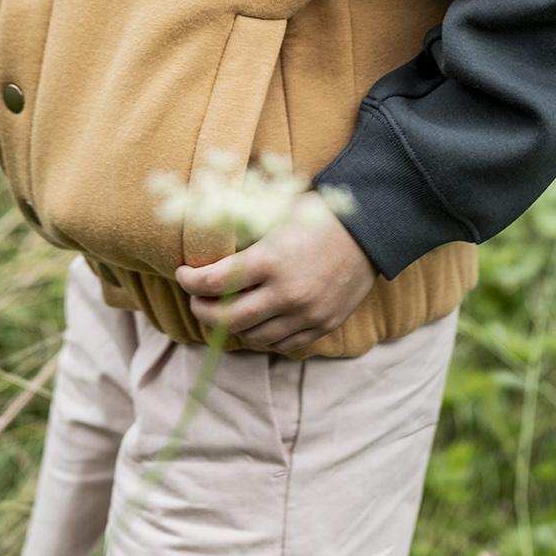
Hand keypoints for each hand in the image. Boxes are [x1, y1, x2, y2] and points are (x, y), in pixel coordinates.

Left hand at [175, 189, 377, 354]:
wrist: (372, 229)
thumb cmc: (321, 213)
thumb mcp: (279, 211)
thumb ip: (246, 225)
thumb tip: (207, 216)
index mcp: (271, 260)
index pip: (215, 282)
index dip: (190, 281)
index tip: (183, 275)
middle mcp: (286, 293)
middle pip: (228, 318)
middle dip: (203, 310)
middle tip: (197, 299)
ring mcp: (306, 314)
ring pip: (254, 336)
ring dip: (232, 326)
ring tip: (224, 311)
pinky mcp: (323, 325)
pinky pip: (283, 344)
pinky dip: (264, 336)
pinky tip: (256, 322)